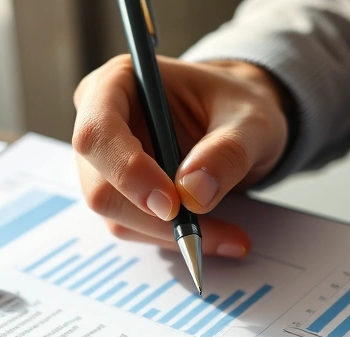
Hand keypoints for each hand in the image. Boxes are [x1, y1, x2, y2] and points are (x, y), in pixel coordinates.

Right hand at [73, 56, 290, 257]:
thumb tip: (194, 193)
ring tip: (229, 237)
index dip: (128, 172)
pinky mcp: (121, 195)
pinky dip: (174, 238)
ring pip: (118, 216)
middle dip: (154, 217)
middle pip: (102, 186)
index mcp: (116, 85)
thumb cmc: (238, 106)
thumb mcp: (251, 120)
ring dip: (170, 234)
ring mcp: (106, 166)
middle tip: (206, 233)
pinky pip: (136, 228)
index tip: (172, 204)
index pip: (98, 133)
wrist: (241, 122)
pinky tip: (216, 235)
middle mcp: (100, 125)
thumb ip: (227, 151)